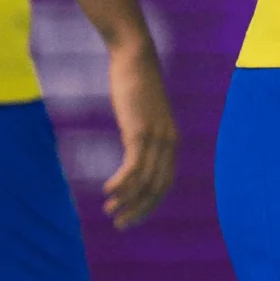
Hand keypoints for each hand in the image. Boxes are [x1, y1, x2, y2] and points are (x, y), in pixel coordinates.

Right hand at [101, 41, 177, 229]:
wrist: (136, 56)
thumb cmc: (136, 83)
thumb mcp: (143, 113)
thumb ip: (142, 132)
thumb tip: (134, 146)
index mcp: (171, 140)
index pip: (165, 183)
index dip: (149, 204)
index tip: (132, 216)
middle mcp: (168, 142)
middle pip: (157, 188)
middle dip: (139, 210)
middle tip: (120, 224)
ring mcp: (155, 137)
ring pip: (144, 181)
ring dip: (127, 200)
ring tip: (110, 212)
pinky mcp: (140, 131)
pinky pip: (132, 167)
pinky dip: (121, 183)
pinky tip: (107, 191)